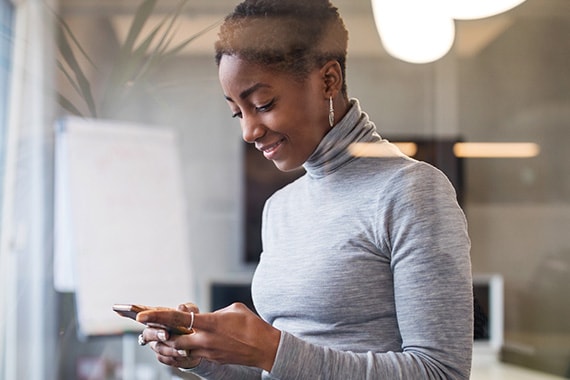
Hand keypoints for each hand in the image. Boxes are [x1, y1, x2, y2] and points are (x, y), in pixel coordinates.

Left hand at [138, 302, 280, 371]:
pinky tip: (178, 346)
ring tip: (158, 339)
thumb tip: (206, 317)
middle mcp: (205, 339)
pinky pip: (191, 355)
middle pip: (172, 340)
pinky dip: (181, 350)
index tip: (142, 315)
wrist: (265, 348)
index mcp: (210, 323)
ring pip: (179, 350)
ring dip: (168, 345)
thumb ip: (214, 312)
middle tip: (145, 331)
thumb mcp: (233, 309)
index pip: (177, 319)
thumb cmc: (252, 325)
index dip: (157, 317)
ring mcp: (208, 351)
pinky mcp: (212, 359)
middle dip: (157, 336)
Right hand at [138, 303, 201, 368]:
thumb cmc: (192, 322)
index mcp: (158, 315)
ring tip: (183, 349)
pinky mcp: (164, 357)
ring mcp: (157, 344)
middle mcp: (154, 330)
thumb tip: (181, 307)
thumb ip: (188, 309)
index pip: (144, 311)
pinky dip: (176, 357)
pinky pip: (166, 359)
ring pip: (158, 348)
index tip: (139, 316)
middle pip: (148, 333)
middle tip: (166, 334)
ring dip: (170, 349)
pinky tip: (185, 355)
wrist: (199, 342)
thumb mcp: (192, 313)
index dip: (136, 311)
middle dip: (156, 334)